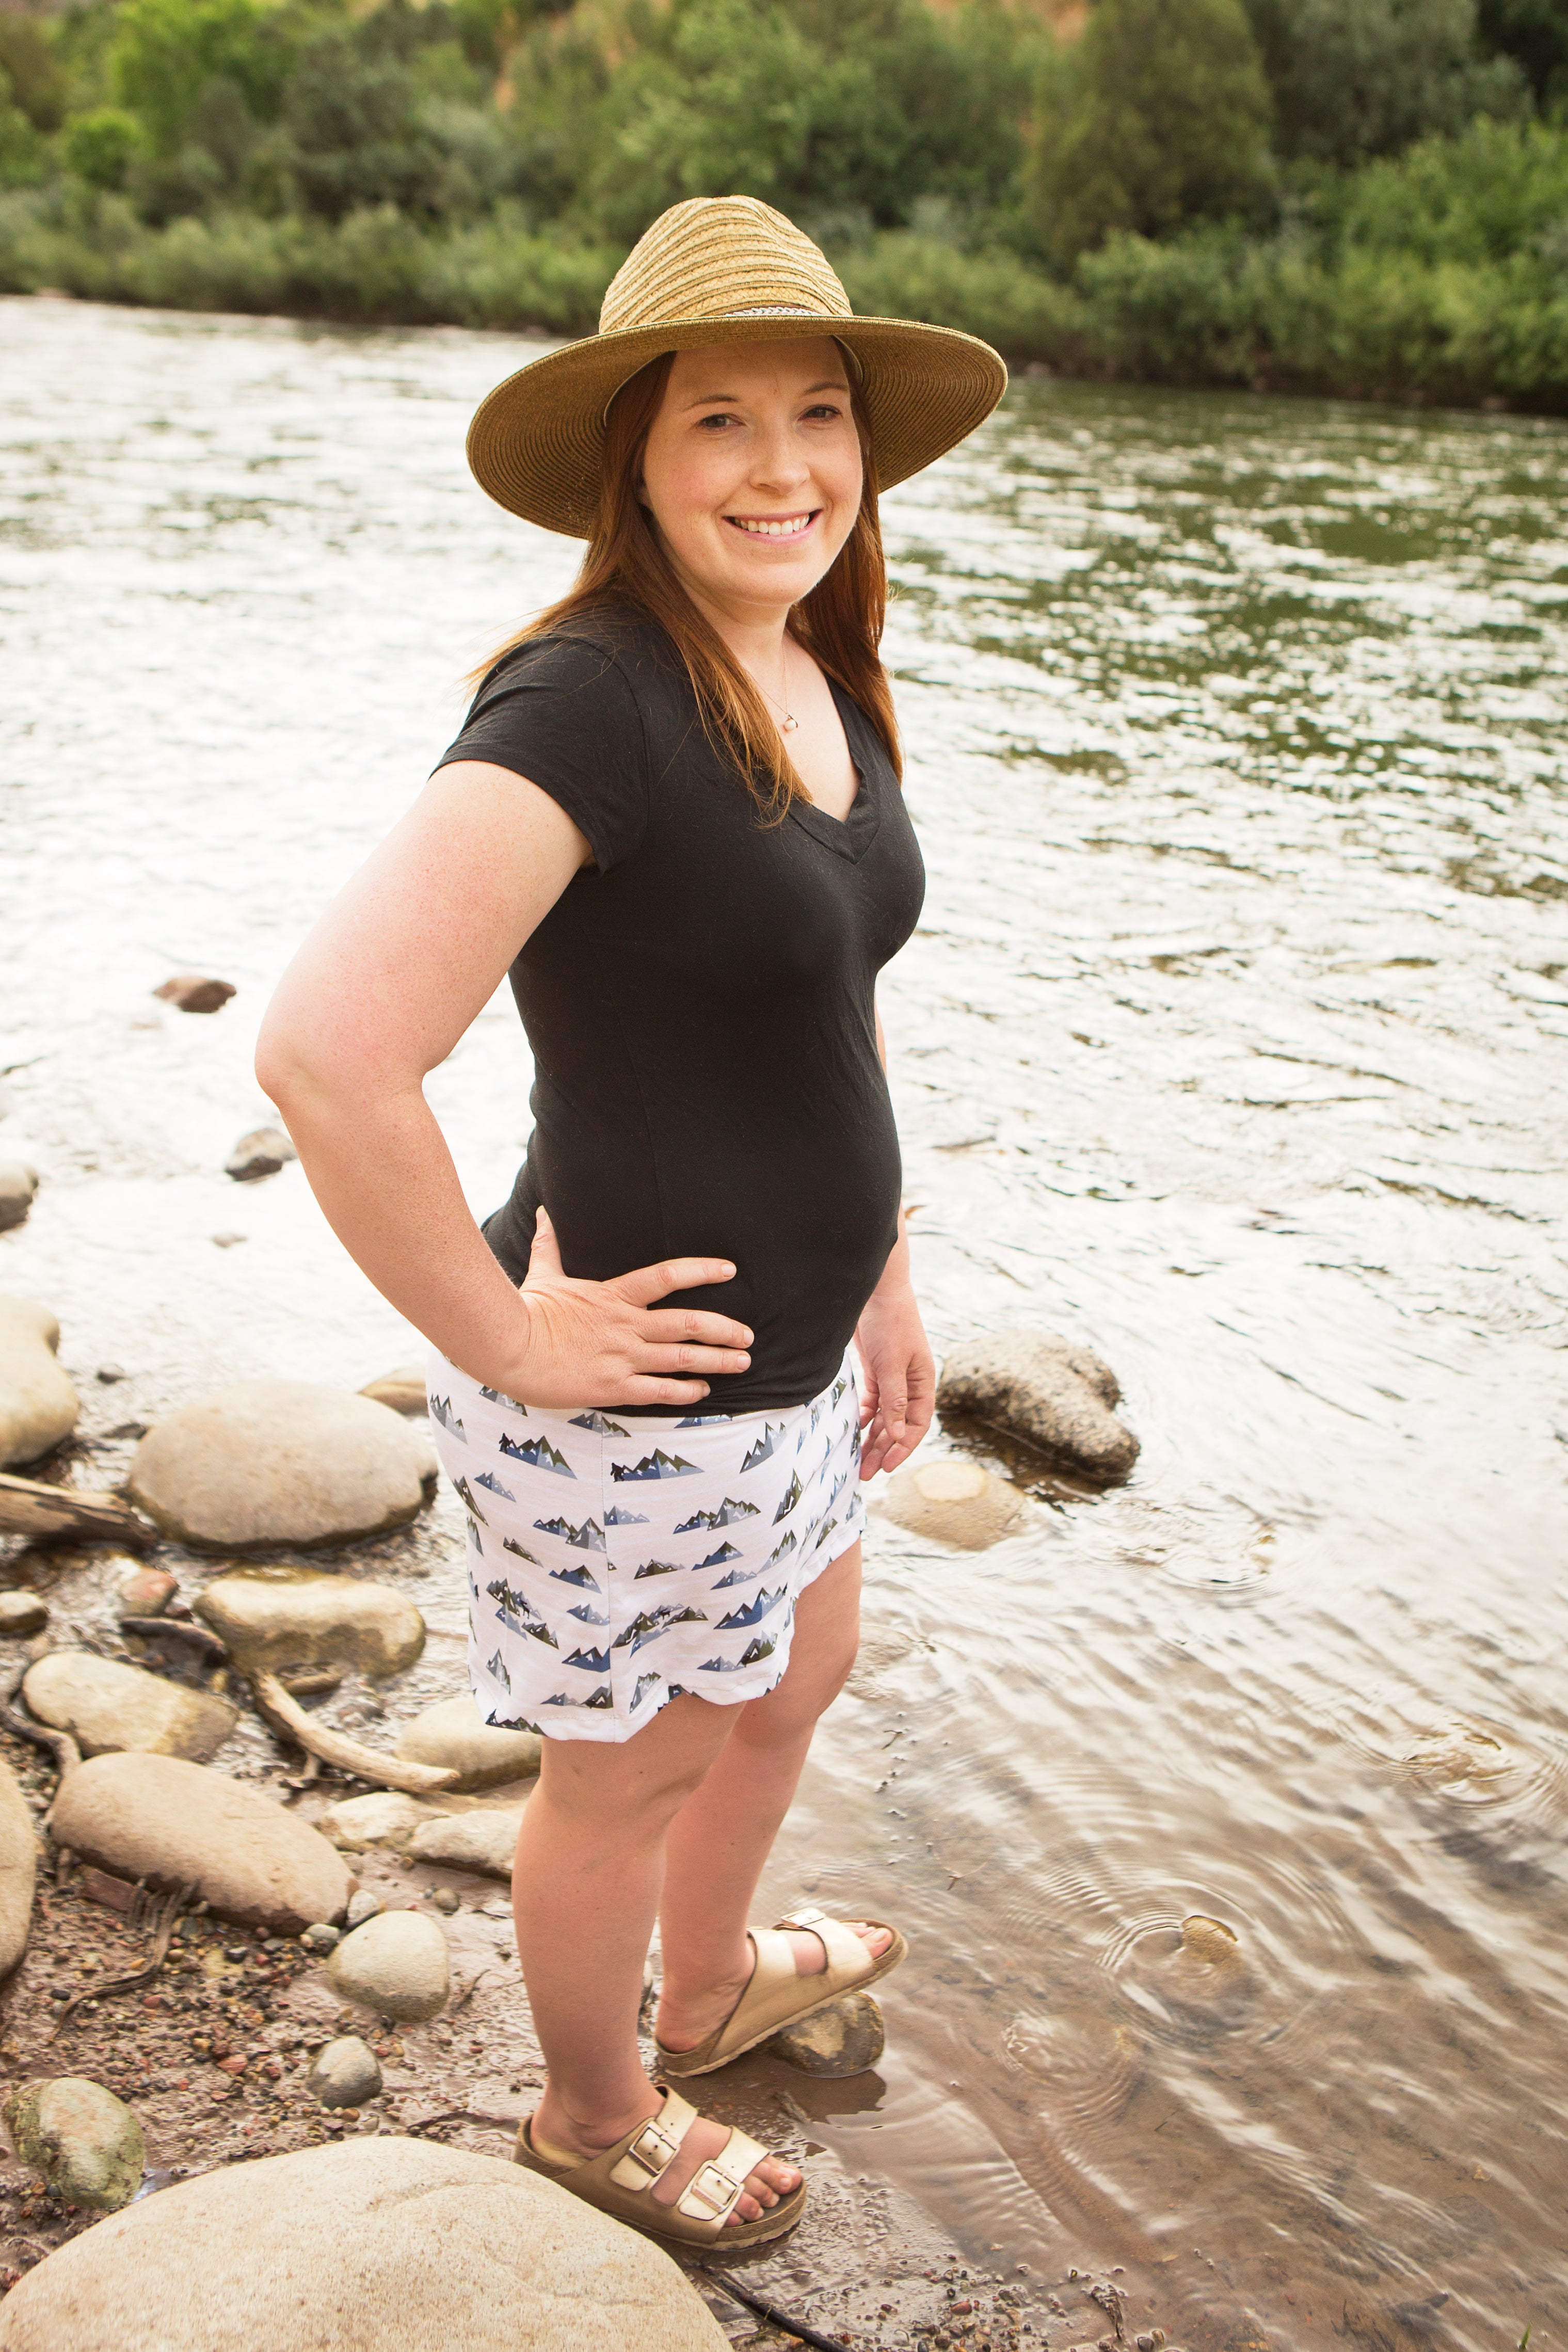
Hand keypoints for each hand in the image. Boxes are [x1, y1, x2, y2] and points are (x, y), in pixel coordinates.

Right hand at [509, 1208, 751, 1406]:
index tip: (730, 1270)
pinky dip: (685, 1391)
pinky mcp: (613, 1386)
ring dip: (716, 1360)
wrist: (506, 1348)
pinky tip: (702, 1391)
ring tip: (742, 1362)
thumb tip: (544, 1211)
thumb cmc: (524, 1311)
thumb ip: (550, 1245)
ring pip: (681, 1358)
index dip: (701, 1271)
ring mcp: (621, 1357)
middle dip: (723, 1330)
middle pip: (687, 1324)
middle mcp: (625, 1325)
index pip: (666, 1276)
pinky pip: (659, 1391)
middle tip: (749, 1336)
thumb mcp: (542, 1275)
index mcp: (613, 1296)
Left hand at [854, 1281, 934, 1479]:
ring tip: (859, 1458)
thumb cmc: (891, 1323)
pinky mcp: (877, 1370)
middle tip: (866, 1472)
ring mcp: (894, 1377)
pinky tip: (856, 1429)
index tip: (887, 1467)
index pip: (917, 1424)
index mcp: (923, 1383)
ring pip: (885, 1416)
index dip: (903, 1448)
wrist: (876, 1291)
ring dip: (873, 1436)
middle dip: (884, 1449)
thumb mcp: (893, 1364)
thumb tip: (899, 1434)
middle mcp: (911, 1384)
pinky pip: (873, 1401)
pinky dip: (865, 1416)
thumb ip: (895, 1399)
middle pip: (899, 1425)